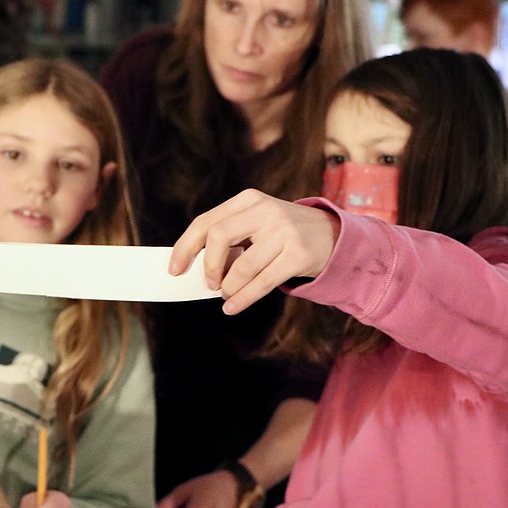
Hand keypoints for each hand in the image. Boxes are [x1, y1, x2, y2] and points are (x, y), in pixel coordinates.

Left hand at [169, 189, 338, 315]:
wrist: (333, 236)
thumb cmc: (284, 234)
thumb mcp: (257, 223)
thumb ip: (229, 237)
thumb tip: (195, 266)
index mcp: (248, 200)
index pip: (206, 221)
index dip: (185, 246)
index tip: (174, 268)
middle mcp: (266, 211)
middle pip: (219, 236)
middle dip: (208, 266)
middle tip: (209, 283)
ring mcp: (284, 231)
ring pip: (242, 266)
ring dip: (228, 288)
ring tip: (226, 295)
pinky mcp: (299, 255)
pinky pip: (263, 282)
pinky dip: (243, 299)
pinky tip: (233, 307)